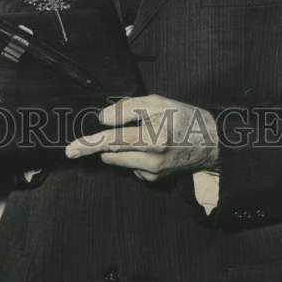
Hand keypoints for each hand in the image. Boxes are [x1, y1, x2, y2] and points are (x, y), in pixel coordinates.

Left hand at [65, 94, 218, 181]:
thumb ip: (127, 108)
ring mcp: (153, 172)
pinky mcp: (154, 179)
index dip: (89, 144)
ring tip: (140, 135)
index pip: (112, 140)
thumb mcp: (157, 102)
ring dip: (118, 149)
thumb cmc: (184, 117)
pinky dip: (131, 156)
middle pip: (112, 153)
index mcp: (152, 138)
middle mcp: (151, 160)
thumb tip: (103, 119)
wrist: (211, 142)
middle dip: (102, 144)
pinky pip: (131, 166)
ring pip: (119, 160)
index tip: (70, 150)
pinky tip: (147, 147)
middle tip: (104, 135)